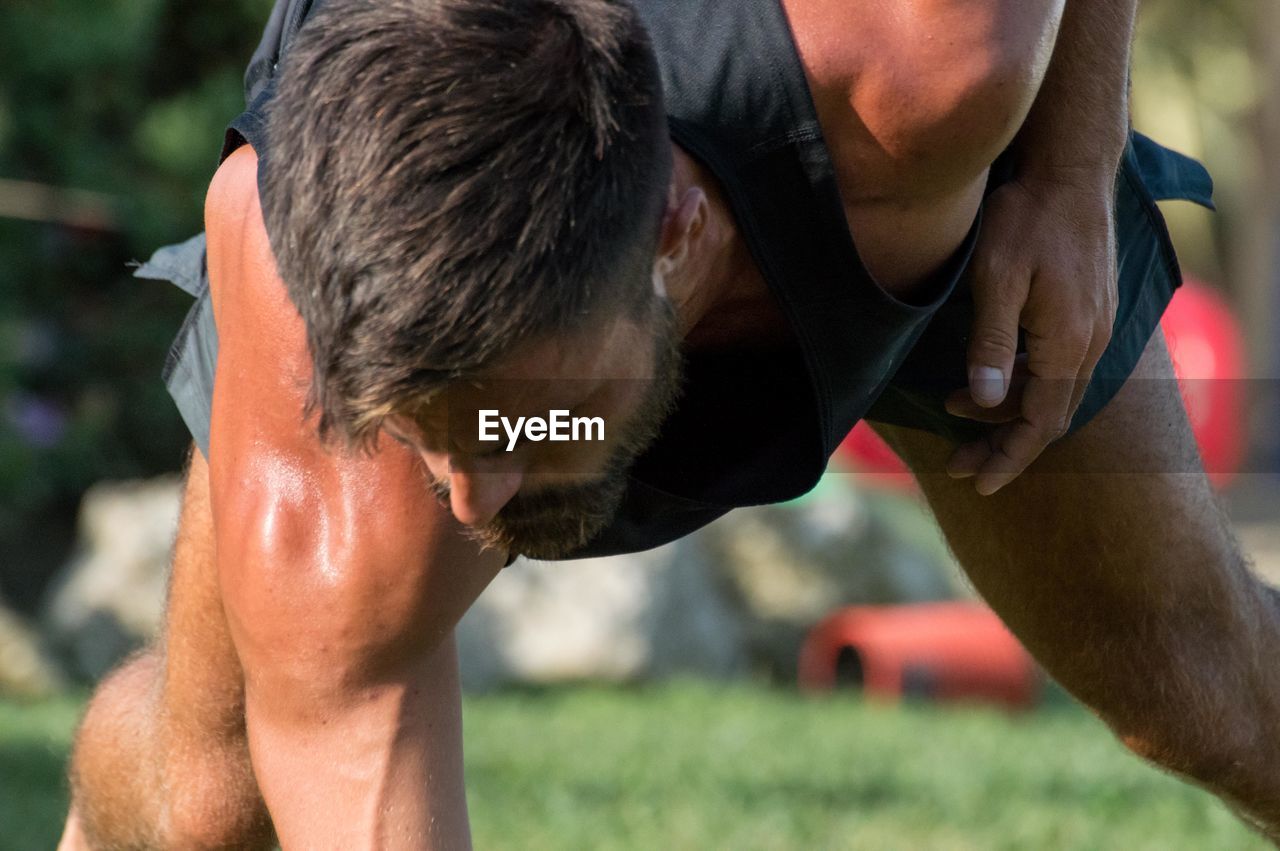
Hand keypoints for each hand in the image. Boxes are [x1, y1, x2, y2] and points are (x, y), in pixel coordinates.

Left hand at [947, 172, 1118, 494]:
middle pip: (1048, 418)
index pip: (1039, 424)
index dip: (1008, 459)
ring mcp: (1092, 328)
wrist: (1072, 169)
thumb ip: (992, 341)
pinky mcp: (1087, 312)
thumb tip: (981, 400)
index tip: (977, 485)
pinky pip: (1058, 369)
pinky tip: (990, 377)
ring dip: (1008, 414)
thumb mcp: (998, 277)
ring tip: (952, 414)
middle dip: (1002, 446)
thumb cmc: (1028, 217)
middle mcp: (1089, 344)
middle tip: (955, 463)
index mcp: (1068, 344)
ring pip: (1054, 394)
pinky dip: (1023, 386)